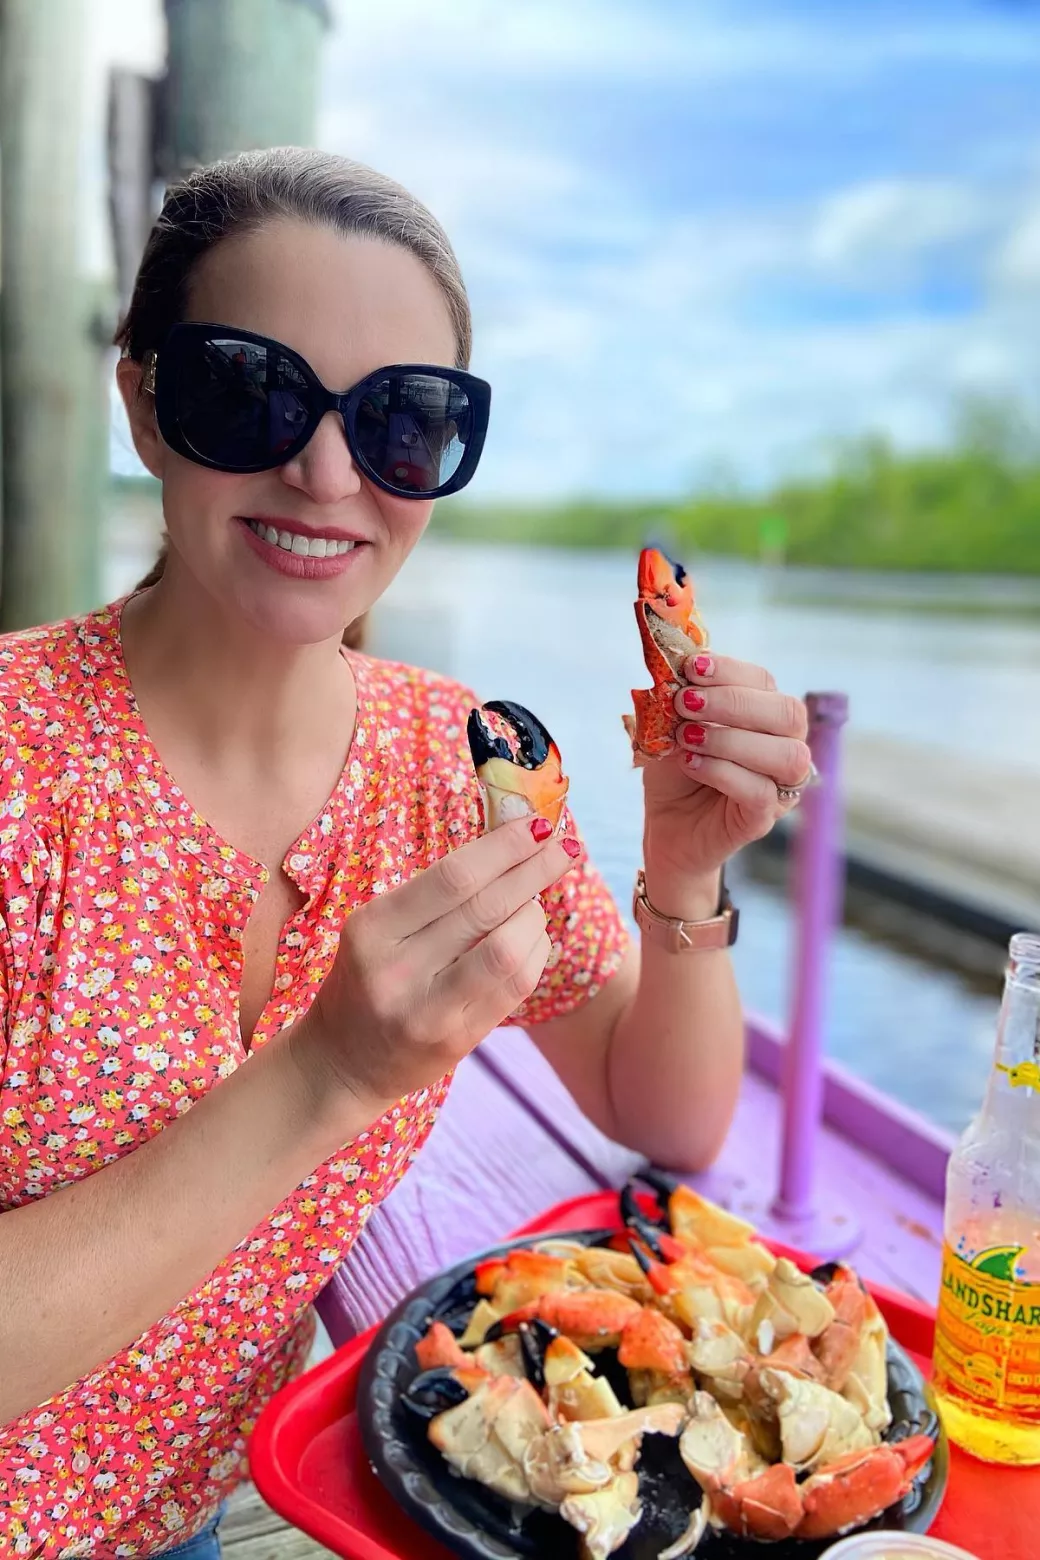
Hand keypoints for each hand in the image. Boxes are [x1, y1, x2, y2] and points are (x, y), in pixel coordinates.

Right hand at [292, 817, 581, 1112]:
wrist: (341, 1064)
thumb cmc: (369, 979)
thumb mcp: (380, 930)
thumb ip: (434, 894)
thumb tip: (511, 841)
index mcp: (371, 928)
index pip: (452, 876)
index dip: (502, 846)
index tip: (536, 824)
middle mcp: (396, 970)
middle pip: (485, 907)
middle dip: (534, 870)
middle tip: (566, 846)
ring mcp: (428, 1011)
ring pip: (508, 949)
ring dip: (534, 916)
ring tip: (535, 903)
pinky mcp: (457, 1041)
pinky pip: (515, 986)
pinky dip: (536, 952)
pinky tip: (534, 938)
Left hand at [640, 652, 809, 914]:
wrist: (667, 826)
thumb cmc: (675, 772)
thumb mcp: (669, 727)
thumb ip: (677, 699)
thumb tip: (674, 667)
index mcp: (765, 715)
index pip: (764, 681)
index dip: (729, 670)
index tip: (691, 667)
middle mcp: (784, 746)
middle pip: (788, 712)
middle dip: (732, 702)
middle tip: (686, 704)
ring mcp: (780, 785)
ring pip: (784, 754)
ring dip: (730, 738)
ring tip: (686, 737)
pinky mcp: (764, 817)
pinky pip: (760, 791)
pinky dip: (722, 771)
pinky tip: (690, 763)